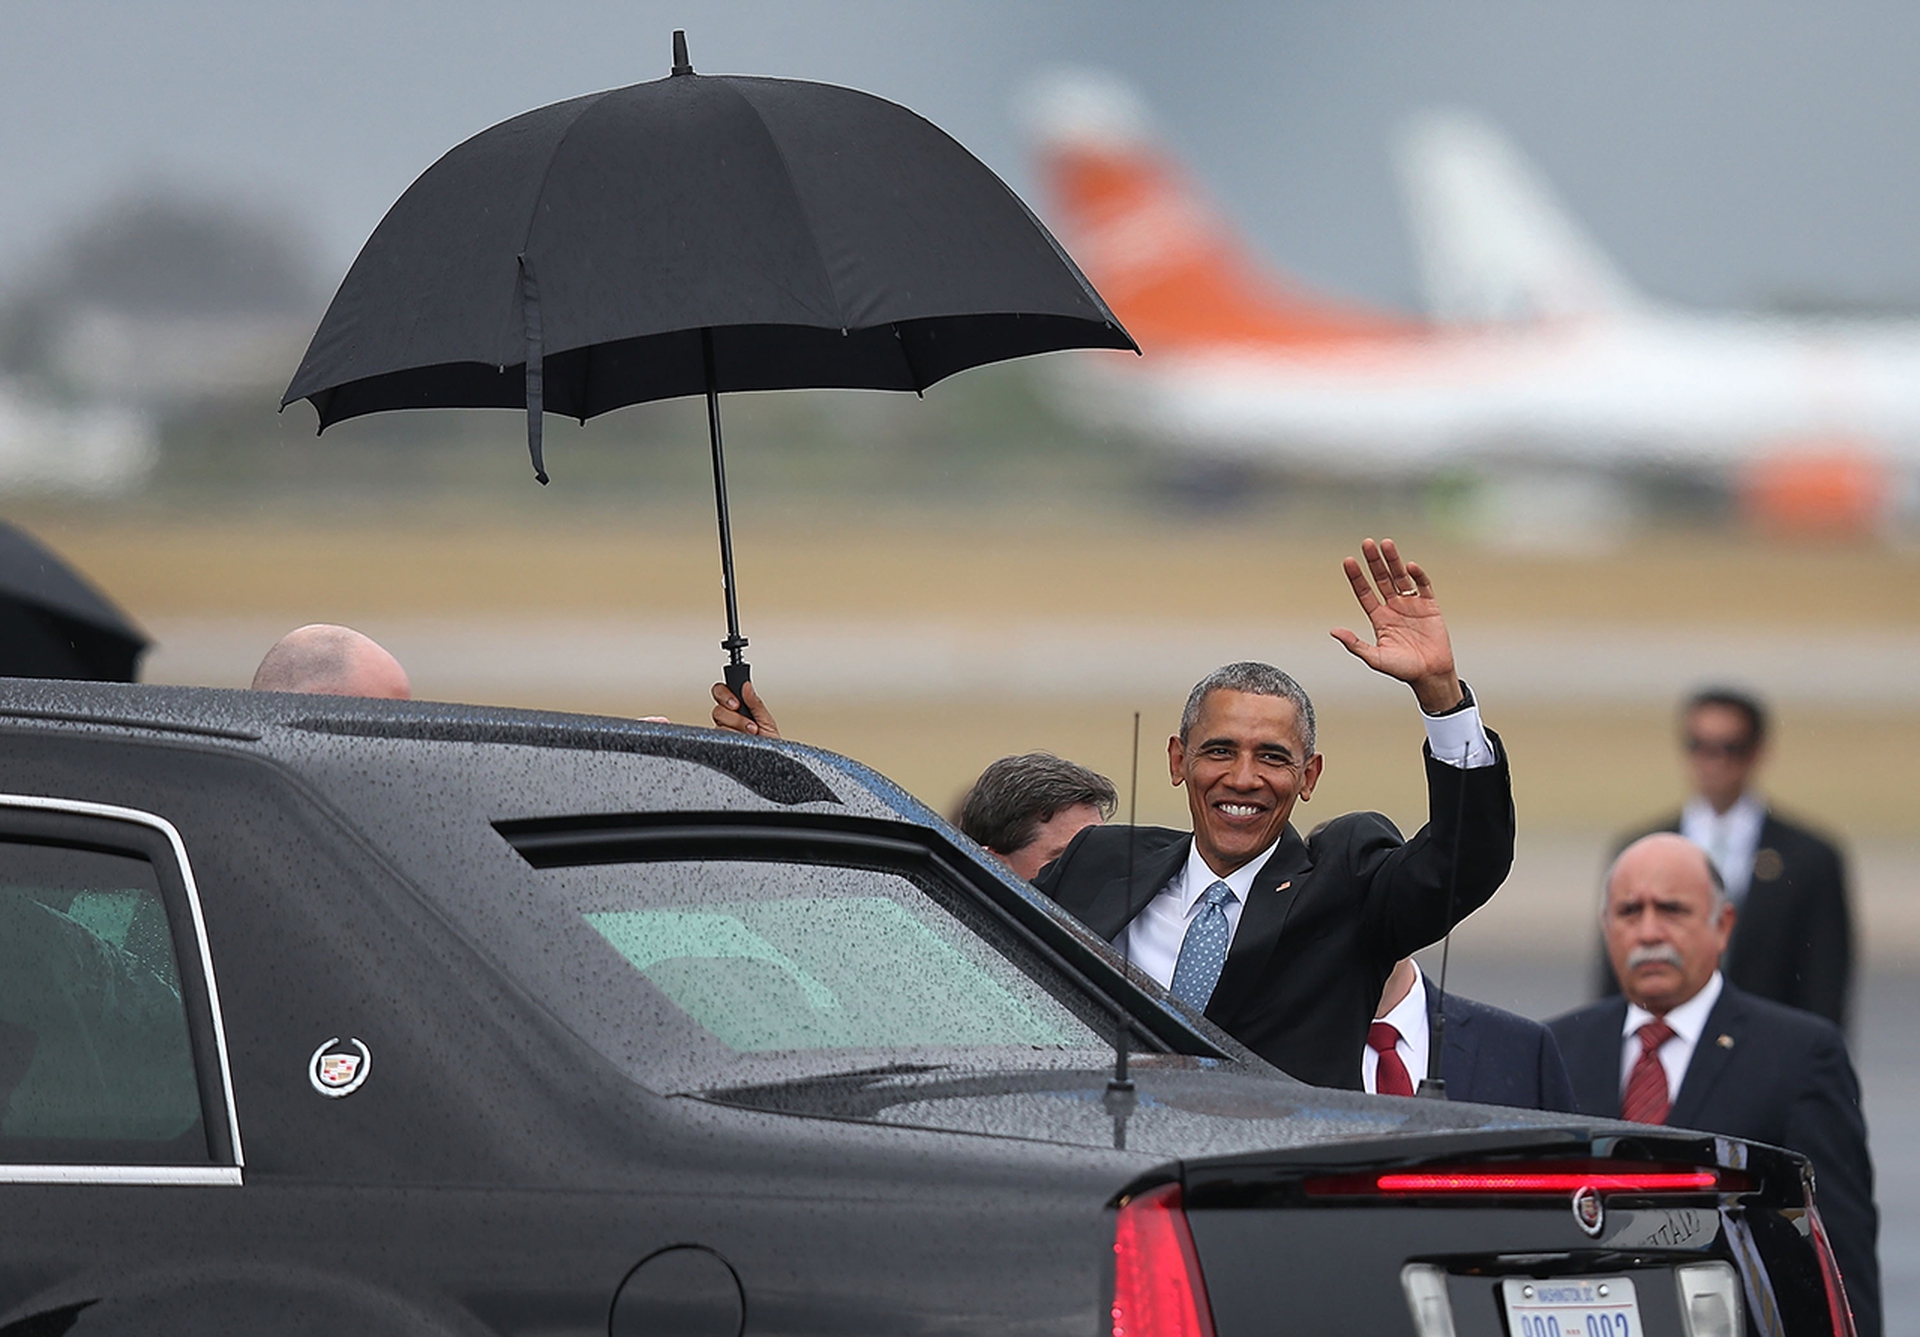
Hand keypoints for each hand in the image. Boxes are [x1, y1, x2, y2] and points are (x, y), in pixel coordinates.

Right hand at [710, 679, 781, 738]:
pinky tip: (743, 740)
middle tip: (746, 722)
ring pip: (719, 723)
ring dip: (738, 727)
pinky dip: (733, 737)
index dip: (724, 694)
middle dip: (734, 715)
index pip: (720, 693)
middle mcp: (728, 720)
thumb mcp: (767, 721)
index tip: (736, 703)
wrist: (771, 765)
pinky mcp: (720, 745)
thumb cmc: (770, 745)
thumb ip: (755, 703)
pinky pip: (719, 736)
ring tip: (751, 733)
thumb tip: (747, 686)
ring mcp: (723, 734)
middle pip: (717, 709)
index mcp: (738, 709)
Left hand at [1329, 537, 1462, 713]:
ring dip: (1393, 561)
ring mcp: (1412, 605)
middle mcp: (1393, 608)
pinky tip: (1409, 566)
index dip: (1356, 577)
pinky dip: (1417, 576)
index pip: (1364, 592)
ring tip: (1386, 544)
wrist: (1430, 675)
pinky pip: (1423, 586)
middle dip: (1374, 562)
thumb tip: (1333, 631)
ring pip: (1400, 578)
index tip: (1348, 560)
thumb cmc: (1402, 669)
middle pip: (1381, 579)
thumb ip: (1355, 644)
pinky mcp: (1430, 606)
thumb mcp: (1375, 658)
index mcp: (1379, 618)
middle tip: (1367, 543)